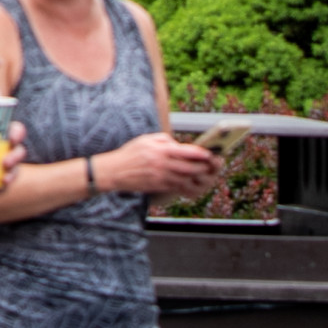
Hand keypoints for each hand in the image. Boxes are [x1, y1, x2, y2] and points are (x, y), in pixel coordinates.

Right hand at [97, 131, 222, 198]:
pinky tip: (194, 184)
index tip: (210, 153)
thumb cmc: (131, 153)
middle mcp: (163, 164)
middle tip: (213, 165)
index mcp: (161, 150)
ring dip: (199, 178)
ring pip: (187, 180)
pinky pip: (178, 188)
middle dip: (205, 167)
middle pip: (191, 168)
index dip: (202, 154)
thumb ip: (165, 140)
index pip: (187, 152)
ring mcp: (161, 177)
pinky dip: (189, 187)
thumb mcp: (147, 139)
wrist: (115, 171)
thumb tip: (179, 146)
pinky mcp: (159, 186)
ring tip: (207, 175)